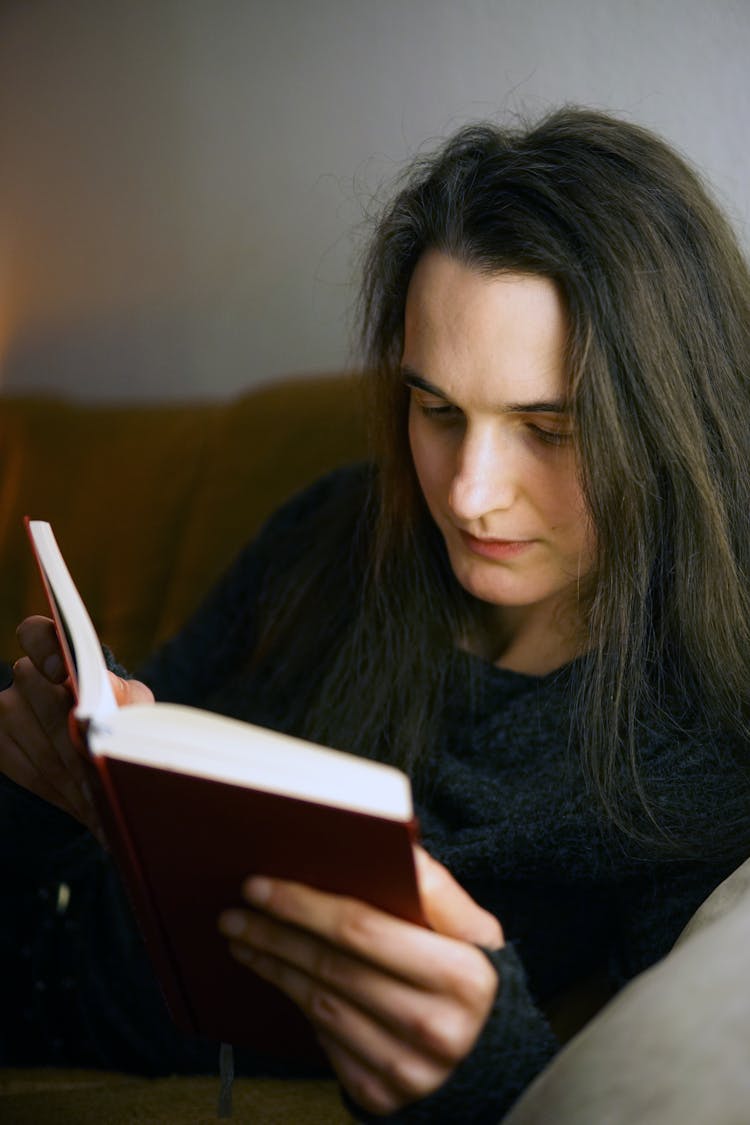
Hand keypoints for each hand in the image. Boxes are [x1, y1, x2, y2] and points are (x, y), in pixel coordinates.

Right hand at [0, 615, 152, 835]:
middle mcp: (26, 675)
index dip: (44, 649)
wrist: (101, 742)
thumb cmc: (121, 713)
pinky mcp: (0, 742)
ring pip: (28, 736)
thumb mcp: (132, 700)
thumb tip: (107, 709)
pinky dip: (50, 785)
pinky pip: (17, 764)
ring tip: (97, 791)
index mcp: (59, 651)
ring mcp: (7, 708)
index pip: (37, 634)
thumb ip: (123, 696)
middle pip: (37, 695)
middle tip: (97, 763)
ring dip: (65, 769)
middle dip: (70, 735)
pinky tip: (77, 800)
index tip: (61, 673)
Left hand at [218, 845, 502, 1114]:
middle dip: (274, 935)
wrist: (494, 1063)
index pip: (362, 929)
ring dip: (274, 967)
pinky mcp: (383, 1097)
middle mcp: (437, 1028)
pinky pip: (324, 1043)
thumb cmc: (476, 980)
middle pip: (332, 968)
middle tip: (236, 912)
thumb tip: (392, 846)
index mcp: (462, 975)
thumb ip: (436, 890)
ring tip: (245, 939)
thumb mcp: (476, 931)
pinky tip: (282, 977)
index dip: (304, 905)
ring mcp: (408, 1071)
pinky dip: (299, 1005)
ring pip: (319, 1006)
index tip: (261, 885)